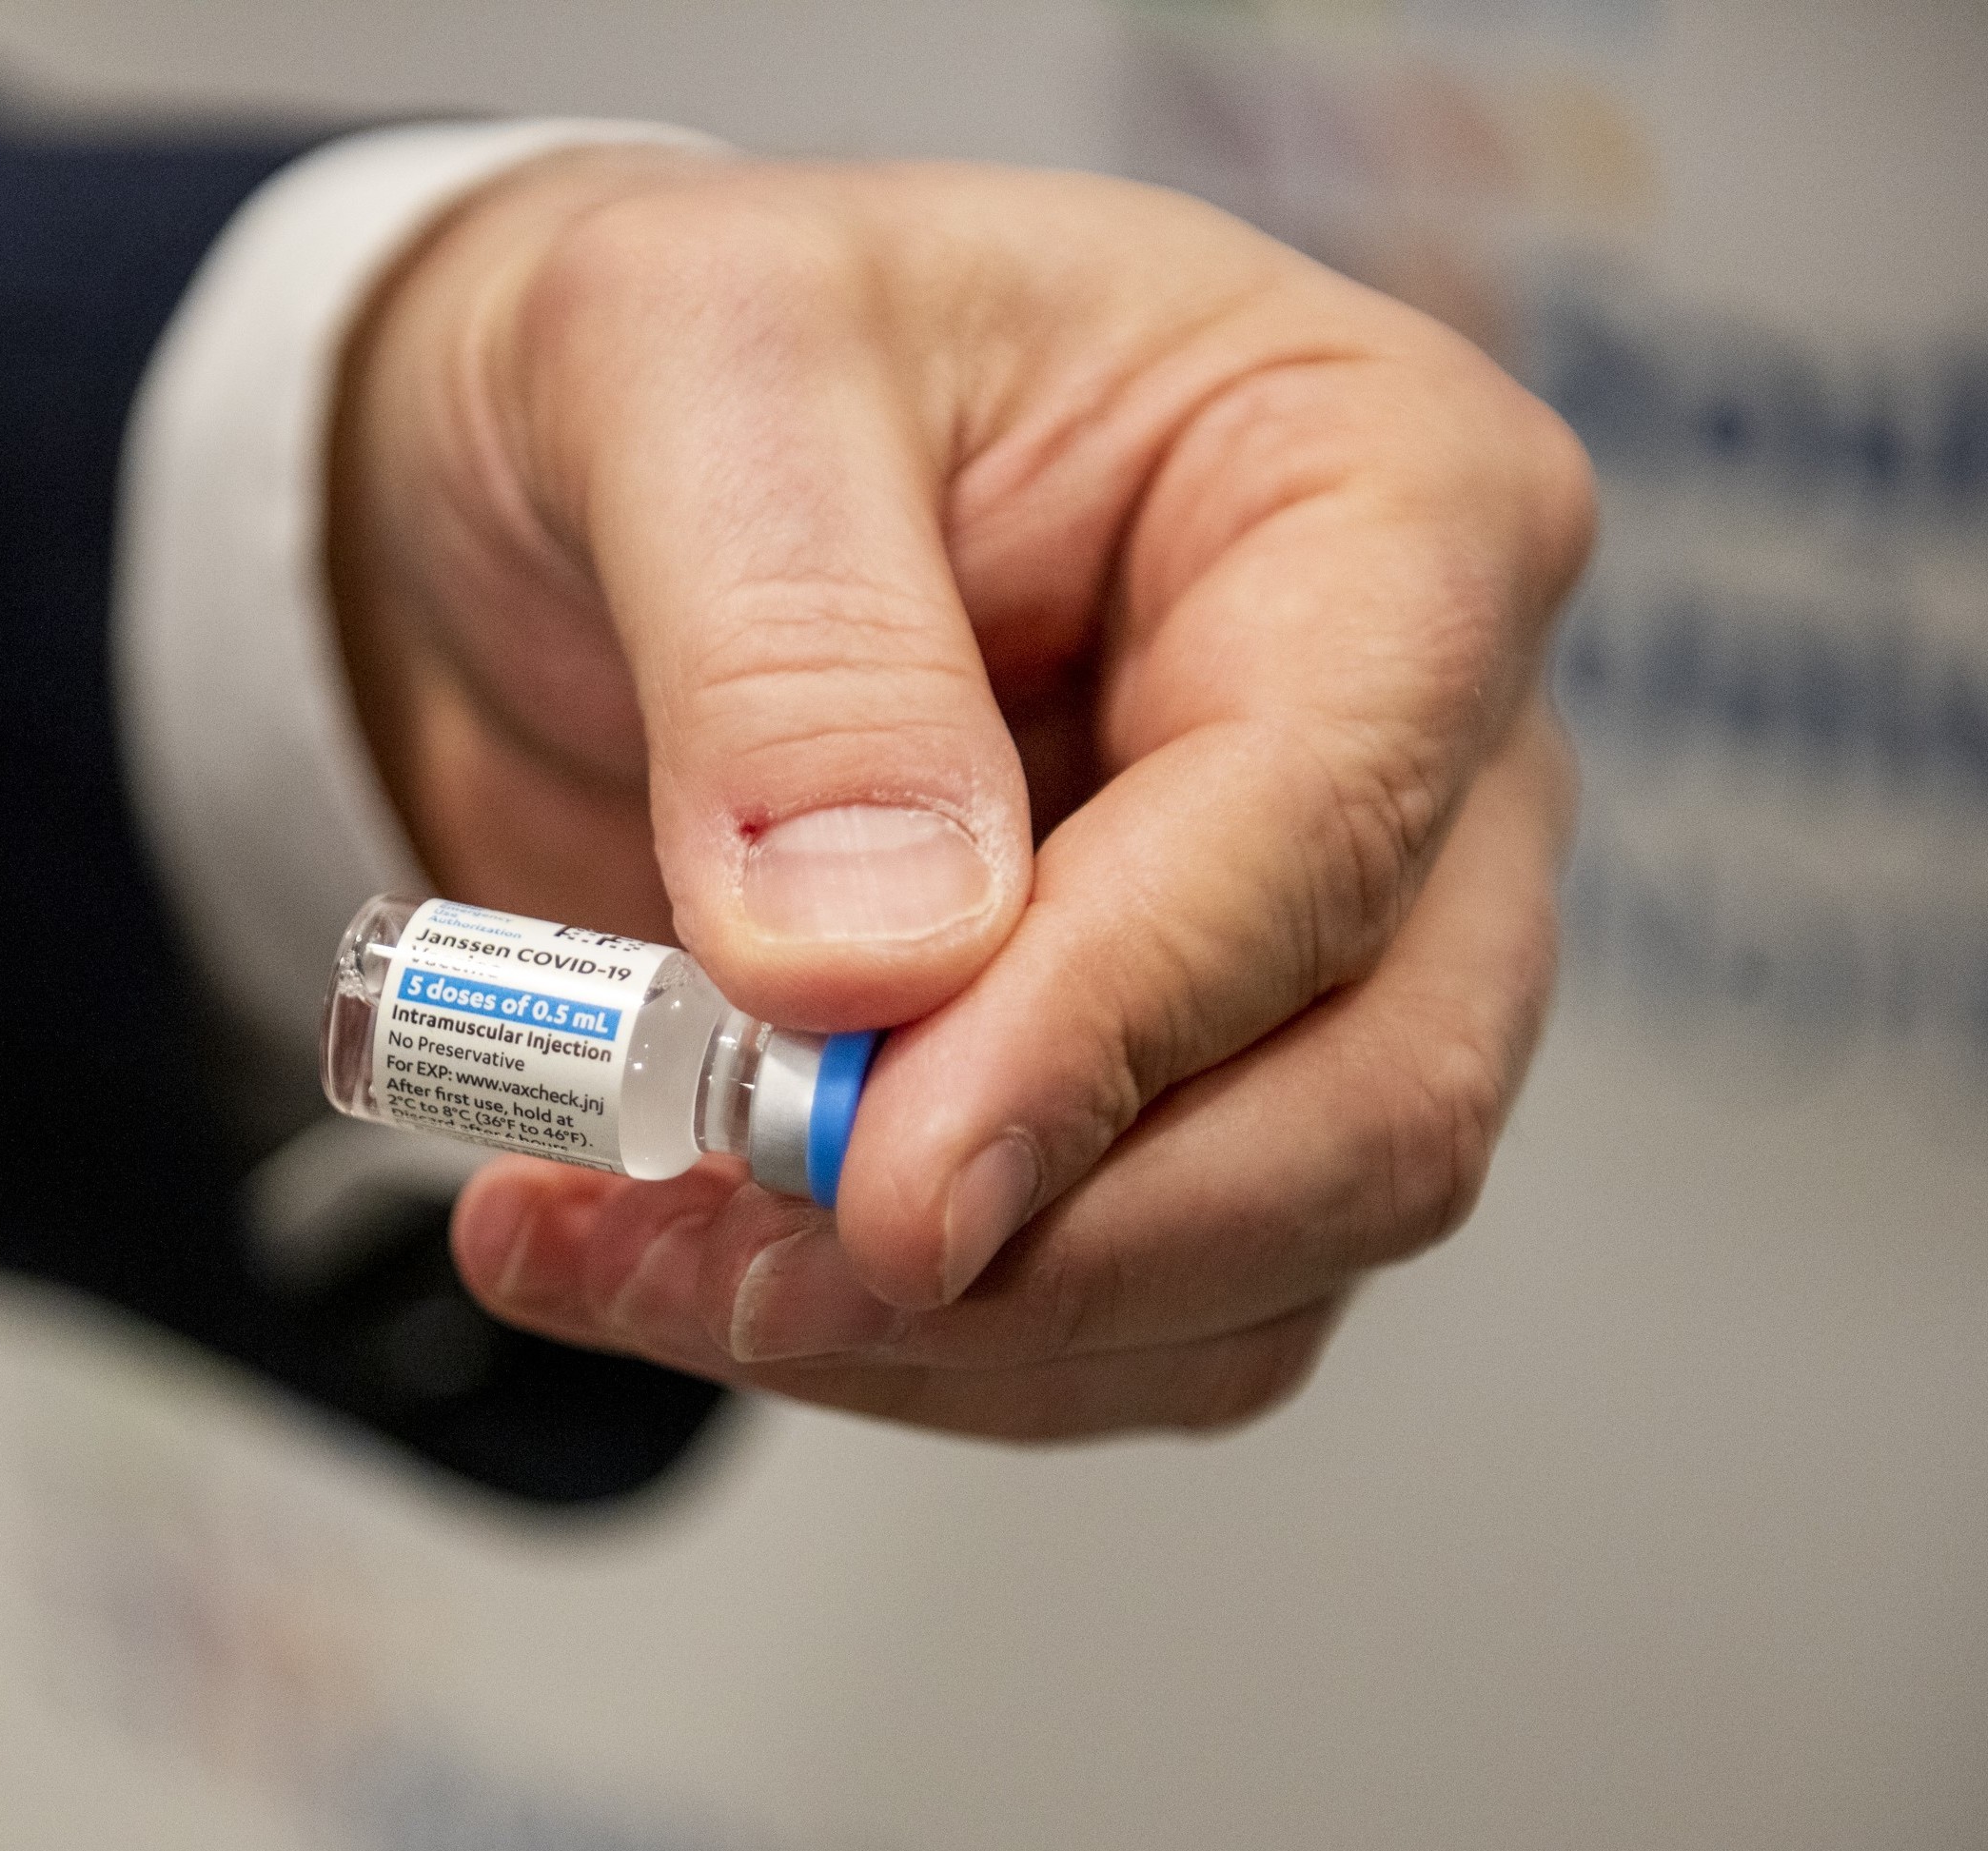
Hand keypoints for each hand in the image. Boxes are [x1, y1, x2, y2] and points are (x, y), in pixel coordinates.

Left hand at [327, 149, 1590, 1441]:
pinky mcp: (1170, 1104)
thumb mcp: (686, 375)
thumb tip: (878, 962)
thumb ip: (791, 649)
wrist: (581, 492)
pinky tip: (661, 1264)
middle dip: (1047, 1248)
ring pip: (1250, 1271)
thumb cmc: (690, 363)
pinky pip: (1110, 1320)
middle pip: (1371, 1108)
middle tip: (741, 1270)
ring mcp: (1309, 955)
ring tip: (618, 1248)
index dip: (1110, 1039)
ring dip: (938, 1337)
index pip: (1327, 823)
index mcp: (1378, 495)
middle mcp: (1406, 753)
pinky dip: (893, 1349)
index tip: (886, 1190)